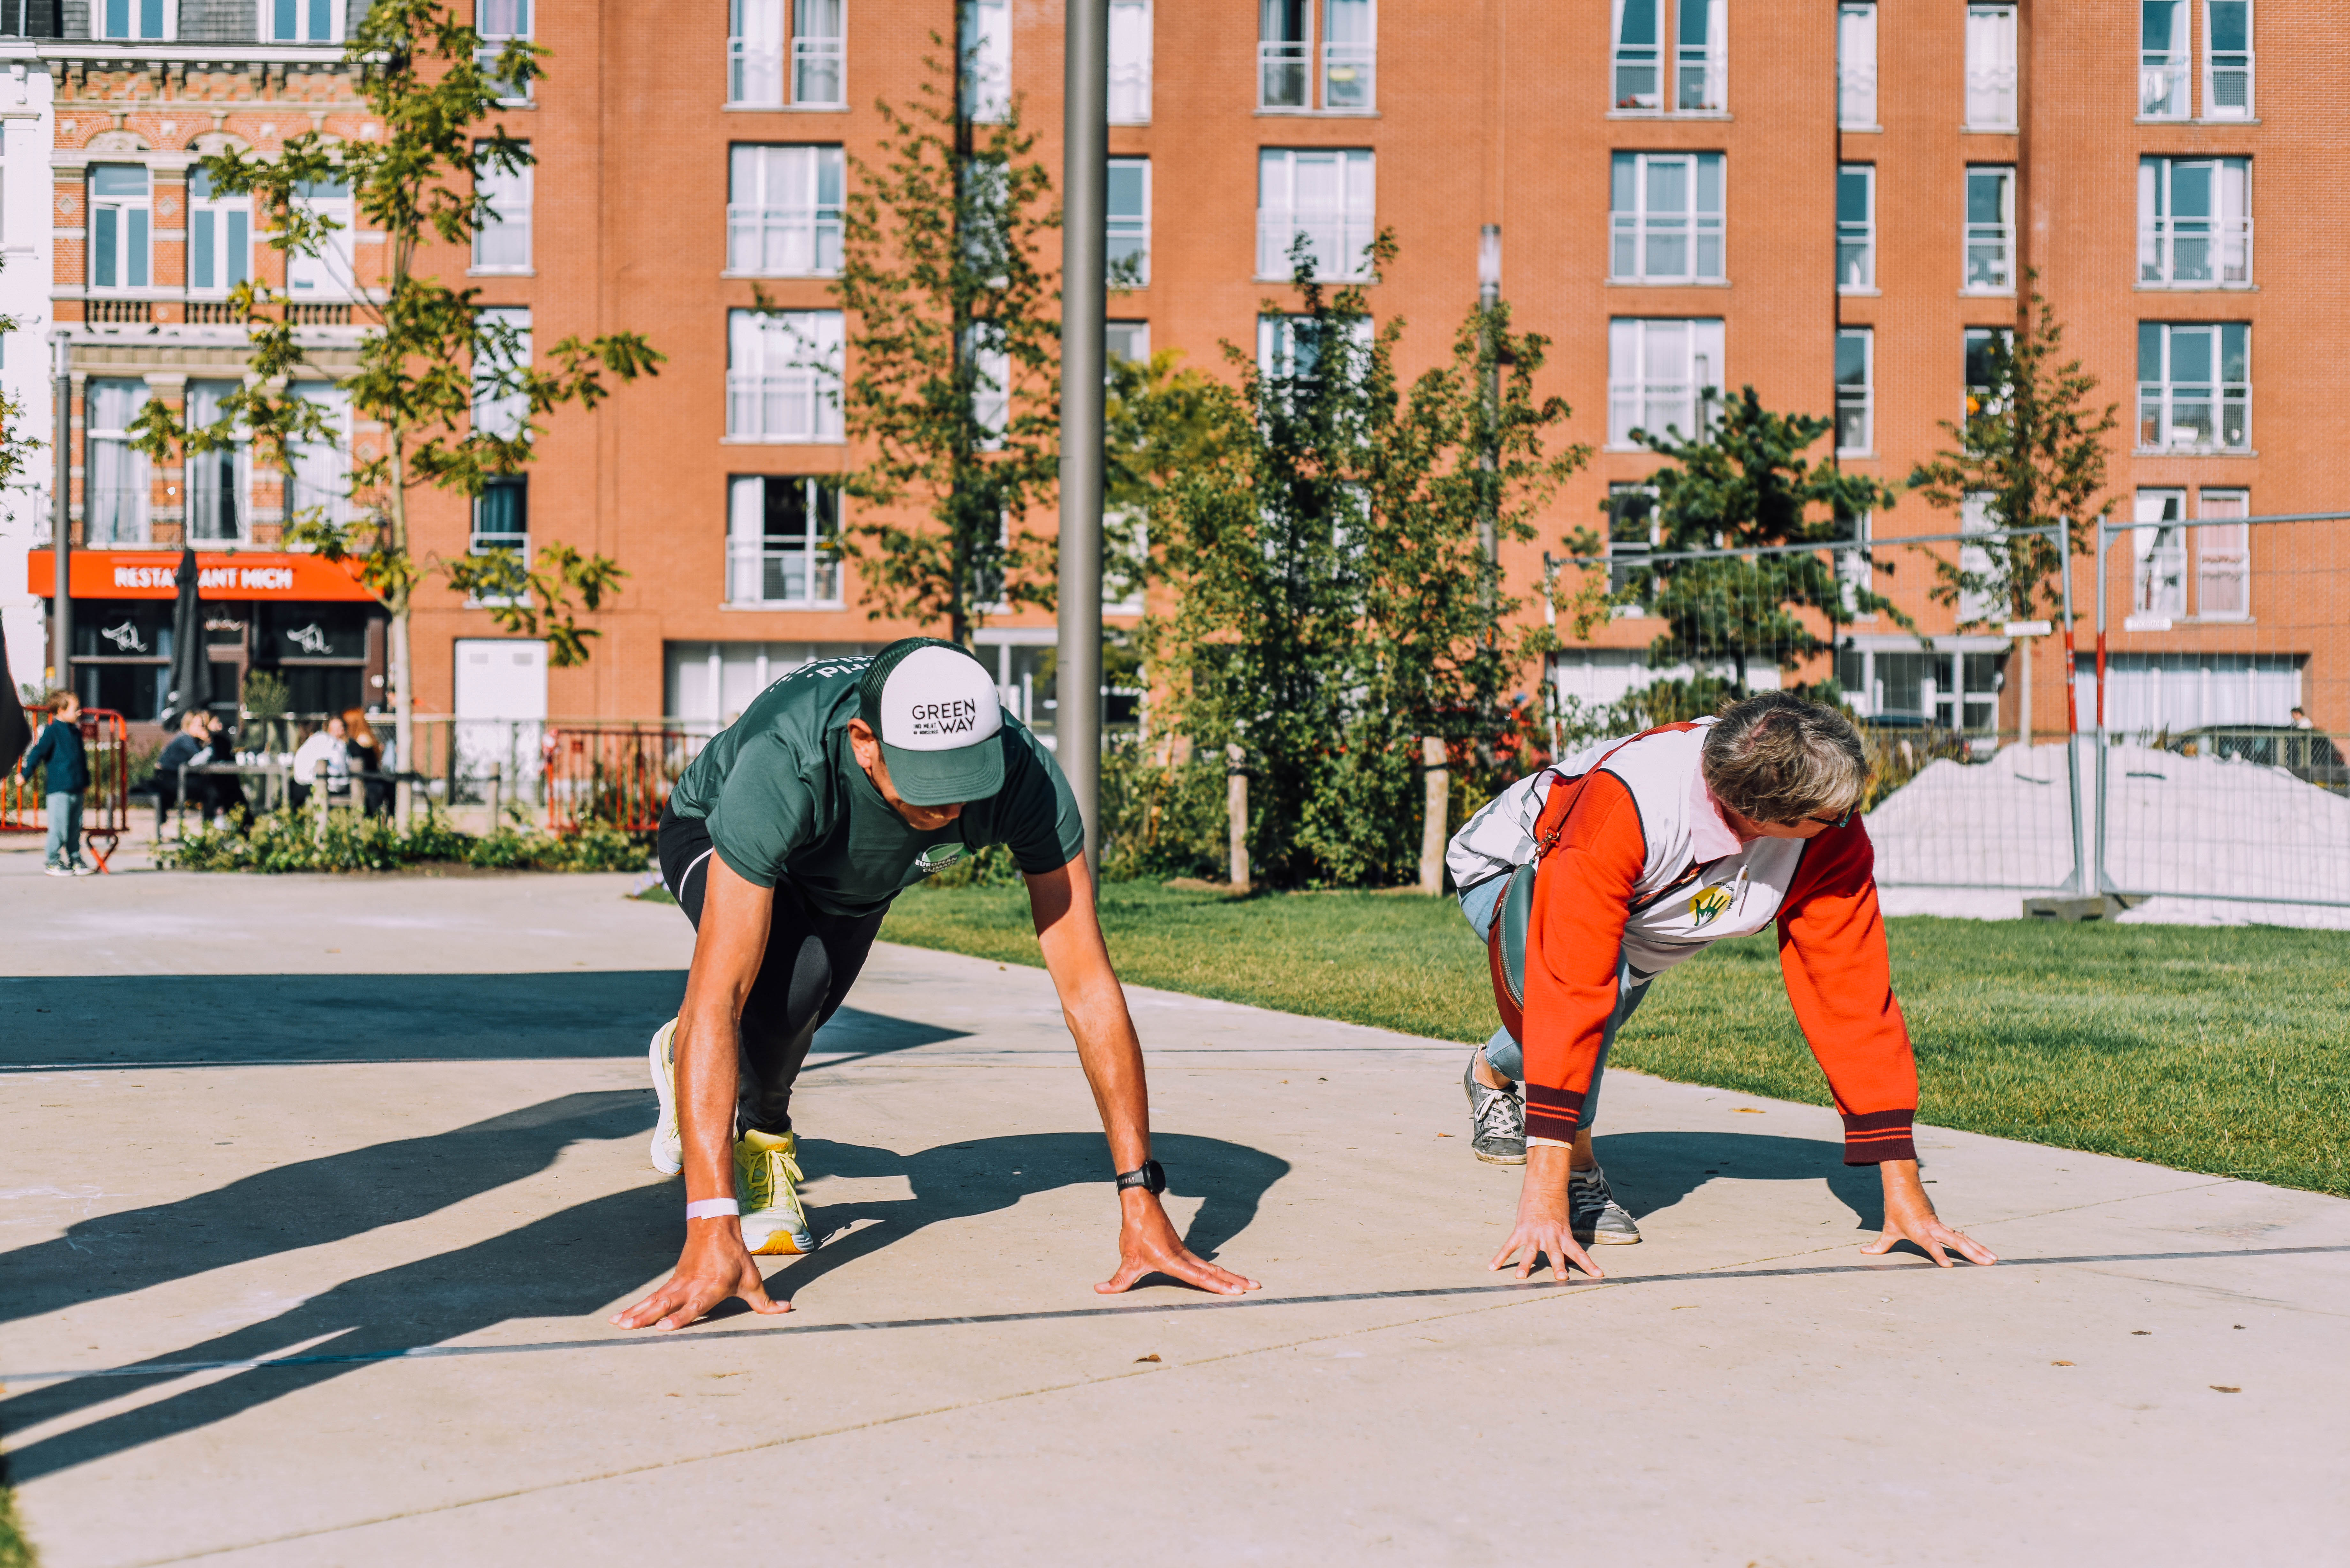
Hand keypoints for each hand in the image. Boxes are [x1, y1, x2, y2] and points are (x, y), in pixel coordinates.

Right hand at [609, 1218, 791, 1330]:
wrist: (715, 1227)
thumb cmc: (735, 1257)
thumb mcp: (753, 1279)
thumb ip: (765, 1301)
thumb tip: (786, 1310)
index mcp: (711, 1288)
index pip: (694, 1305)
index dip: (680, 1317)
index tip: (663, 1326)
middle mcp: (691, 1286)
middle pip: (666, 1303)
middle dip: (647, 1317)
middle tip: (629, 1329)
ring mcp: (678, 1284)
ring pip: (654, 1300)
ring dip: (635, 1313)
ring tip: (618, 1325)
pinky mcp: (671, 1283)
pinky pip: (650, 1297)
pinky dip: (634, 1307)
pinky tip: (619, 1318)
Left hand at [1096, 1189, 1260, 1295]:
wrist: (1141, 1204)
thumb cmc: (1135, 1231)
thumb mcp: (1127, 1258)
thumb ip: (1118, 1279)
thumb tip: (1100, 1290)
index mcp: (1173, 1261)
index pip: (1199, 1277)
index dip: (1217, 1286)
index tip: (1236, 1292)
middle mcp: (1184, 1257)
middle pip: (1214, 1272)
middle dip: (1234, 1281)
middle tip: (1255, 1288)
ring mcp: (1186, 1253)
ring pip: (1213, 1267)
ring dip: (1231, 1276)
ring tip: (1250, 1283)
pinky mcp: (1184, 1250)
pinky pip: (1206, 1264)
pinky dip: (1220, 1271)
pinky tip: (1229, 1276)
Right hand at [1489, 1145, 1604, 1282]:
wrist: (1544, 1185)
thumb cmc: (1556, 1206)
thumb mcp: (1564, 1225)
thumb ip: (1564, 1242)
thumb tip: (1570, 1259)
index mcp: (1564, 1235)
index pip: (1579, 1253)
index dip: (1589, 1265)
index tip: (1599, 1275)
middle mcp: (1550, 1236)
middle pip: (1555, 1253)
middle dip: (1558, 1266)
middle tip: (1562, 1278)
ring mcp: (1534, 1233)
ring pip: (1530, 1252)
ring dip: (1526, 1265)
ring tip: (1520, 1276)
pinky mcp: (1521, 1230)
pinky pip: (1510, 1246)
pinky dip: (1501, 1257)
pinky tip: (1493, 1267)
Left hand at [1864, 1160, 1997, 1267]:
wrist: (1903, 1183)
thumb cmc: (1896, 1207)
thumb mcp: (1888, 1227)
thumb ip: (1880, 1244)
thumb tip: (1864, 1252)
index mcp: (1919, 1229)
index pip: (1930, 1244)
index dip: (1938, 1254)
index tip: (1949, 1265)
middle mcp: (1933, 1227)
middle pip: (1955, 1241)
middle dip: (1972, 1253)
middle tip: (1988, 1263)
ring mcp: (1940, 1225)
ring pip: (1962, 1238)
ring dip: (1978, 1248)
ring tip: (1994, 1260)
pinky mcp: (1943, 1224)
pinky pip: (1961, 1235)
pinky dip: (1973, 1243)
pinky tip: (1985, 1252)